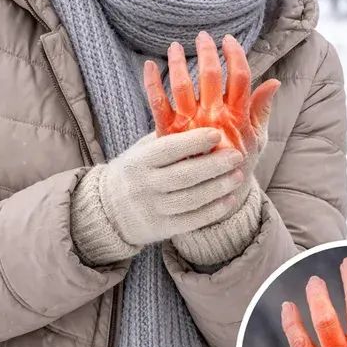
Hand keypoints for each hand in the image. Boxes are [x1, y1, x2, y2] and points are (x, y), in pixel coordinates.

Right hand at [79, 127, 245, 248]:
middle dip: (214, 165)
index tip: (217, 134)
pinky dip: (213, 210)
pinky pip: (192, 220)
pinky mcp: (161, 229)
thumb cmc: (135, 172)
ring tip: (239, 176)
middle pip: (184, 175)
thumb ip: (166, 138)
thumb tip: (202, 118)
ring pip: (191, 199)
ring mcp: (153, 209)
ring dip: (219, 187)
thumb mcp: (141, 151)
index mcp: (139, 162)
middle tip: (237, 155)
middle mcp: (144, 186)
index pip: (169, 149)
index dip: (194, 142)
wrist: (108, 212)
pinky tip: (229, 199)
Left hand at [144, 31, 279, 182]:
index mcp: (236, 117)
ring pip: (182, 86)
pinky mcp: (169, 134)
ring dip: (178, 63)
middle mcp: (213, 119)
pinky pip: (157, 105)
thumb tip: (274, 80)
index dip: (235, 56)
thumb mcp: (256, 138)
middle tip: (202, 36)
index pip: (240, 78)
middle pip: (210, 77)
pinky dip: (151, 83)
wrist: (213, 197)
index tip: (229, 40)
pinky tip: (148, 65)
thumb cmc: (237, 163)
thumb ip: (261, 109)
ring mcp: (190, 126)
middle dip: (207, 53)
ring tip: (174, 46)